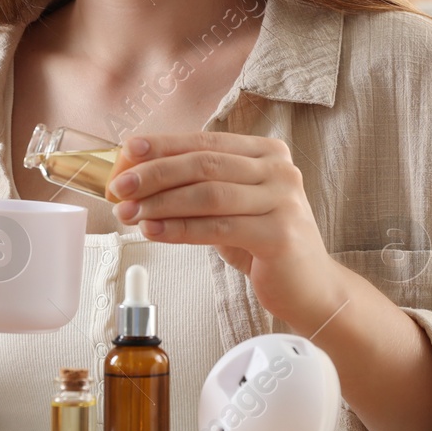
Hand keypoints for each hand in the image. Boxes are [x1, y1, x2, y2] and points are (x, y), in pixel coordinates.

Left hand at [107, 133, 341, 328]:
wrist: (311, 288)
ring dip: (161, 203)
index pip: (206, 142)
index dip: (164, 145)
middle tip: (120, 187)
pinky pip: (217, 228)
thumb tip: (139, 181)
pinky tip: (153, 231)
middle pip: (204, 164)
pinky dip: (179, 229)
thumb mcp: (233, 207)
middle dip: (155, 174)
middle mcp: (279, 170)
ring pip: (208, 195)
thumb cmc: (264, 244)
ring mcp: (283, 201)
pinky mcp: (279, 235)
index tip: (128, 151)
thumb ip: (199, 189)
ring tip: (129, 213)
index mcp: (268, 152)